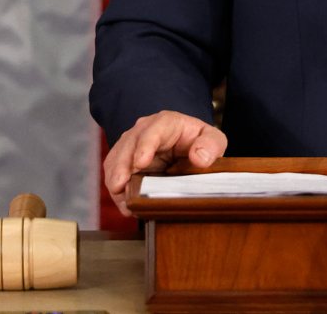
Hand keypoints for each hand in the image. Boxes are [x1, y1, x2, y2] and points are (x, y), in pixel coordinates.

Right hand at [102, 111, 226, 216]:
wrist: (188, 145)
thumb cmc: (199, 141)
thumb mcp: (213, 140)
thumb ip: (211, 145)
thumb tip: (200, 158)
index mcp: (166, 122)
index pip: (153, 131)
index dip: (145, 146)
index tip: (140, 163)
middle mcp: (144, 130)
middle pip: (128, 146)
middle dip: (122, 167)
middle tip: (121, 187)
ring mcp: (131, 144)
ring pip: (116, 160)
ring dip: (116, 180)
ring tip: (125, 203)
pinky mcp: (124, 160)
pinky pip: (114, 172)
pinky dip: (116, 189)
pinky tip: (125, 204)